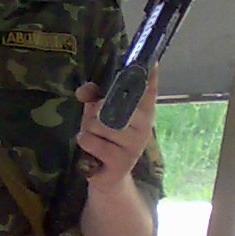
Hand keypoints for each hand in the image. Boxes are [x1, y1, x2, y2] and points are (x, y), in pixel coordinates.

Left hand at [74, 68, 158, 189]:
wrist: (108, 175)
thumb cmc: (105, 138)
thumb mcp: (98, 114)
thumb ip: (93, 97)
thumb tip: (83, 92)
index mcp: (142, 111)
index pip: (148, 90)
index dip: (150, 75)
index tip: (152, 60)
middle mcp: (143, 126)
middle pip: (113, 105)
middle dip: (96, 111)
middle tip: (97, 122)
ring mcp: (134, 145)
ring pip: (98, 124)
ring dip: (88, 129)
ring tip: (95, 138)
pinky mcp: (121, 162)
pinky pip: (92, 141)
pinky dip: (85, 142)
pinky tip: (91, 151)